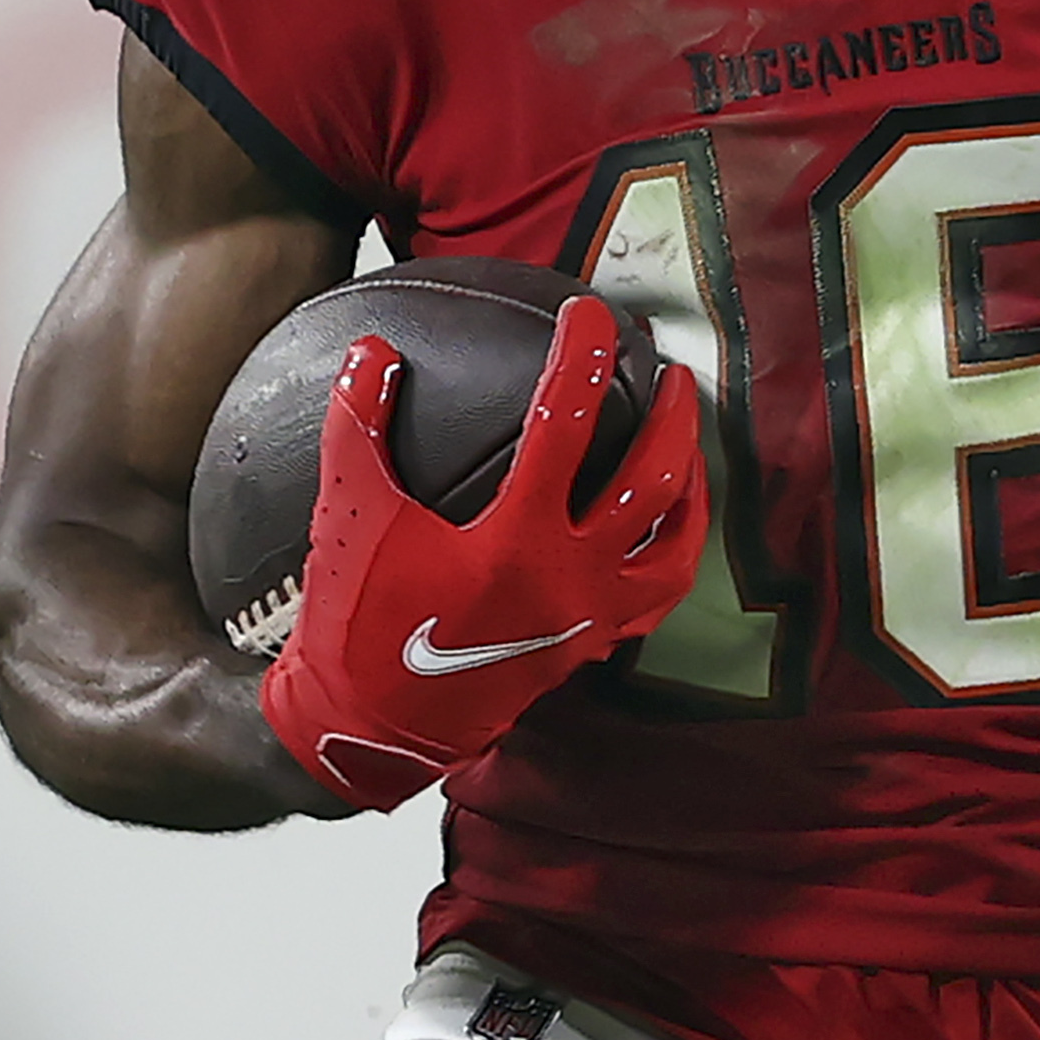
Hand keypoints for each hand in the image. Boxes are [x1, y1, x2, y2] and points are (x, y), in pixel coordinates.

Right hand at [259, 299, 705, 808]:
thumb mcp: (348, 514)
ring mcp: (590, 617)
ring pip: (676, 543)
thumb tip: (371, 350)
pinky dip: (672, 550)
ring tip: (690, 438)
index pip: (566, 422)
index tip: (591, 313)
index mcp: (517, 540)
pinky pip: (655, 594)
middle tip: (670, 366)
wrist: (366, 726)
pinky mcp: (590, 646)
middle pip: (652, 480)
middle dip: (672, 416)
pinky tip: (665, 521)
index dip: (582, 357)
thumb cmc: (354, 620)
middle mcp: (571, 577)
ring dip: (692, 482)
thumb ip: (358, 426)